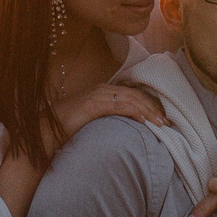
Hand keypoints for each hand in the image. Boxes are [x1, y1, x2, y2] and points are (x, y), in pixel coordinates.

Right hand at [53, 80, 168, 138]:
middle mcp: (104, 89)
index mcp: (105, 91)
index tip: (162, 117)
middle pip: (136, 95)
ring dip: (149, 111)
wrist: (48, 128)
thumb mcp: (94, 120)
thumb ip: (109, 118)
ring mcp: (99, 95)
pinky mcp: (94, 104)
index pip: (134, 94)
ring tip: (161, 123)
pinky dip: (135, 112)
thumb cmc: (69, 126)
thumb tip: (127, 128)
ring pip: (132, 99)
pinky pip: (120, 106)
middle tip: (168, 121)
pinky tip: (145, 121)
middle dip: (154, 108)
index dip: (150, 104)